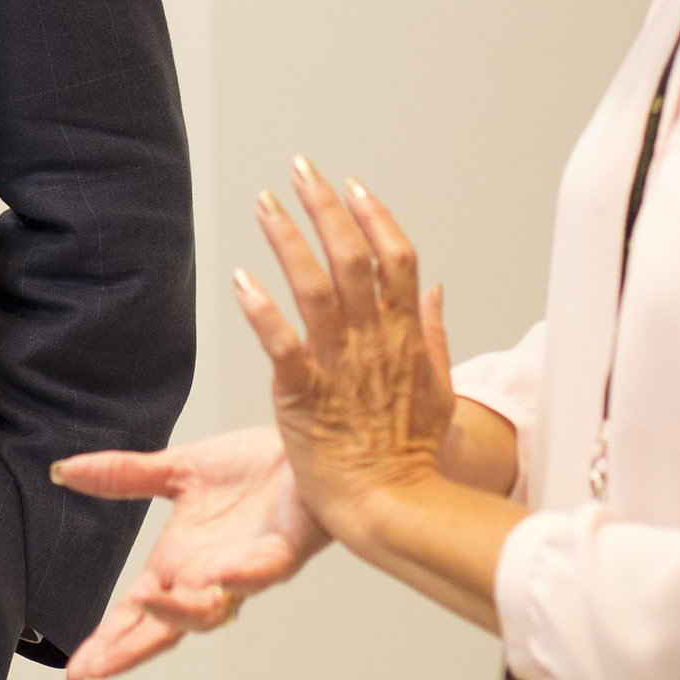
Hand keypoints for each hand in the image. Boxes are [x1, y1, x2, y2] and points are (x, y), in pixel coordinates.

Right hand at [51, 426, 326, 679]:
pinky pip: (261, 572)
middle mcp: (208, 577)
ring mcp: (245, 570)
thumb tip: (65, 472)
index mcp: (180, 565)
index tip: (76, 671)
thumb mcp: (176, 471)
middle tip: (95, 668)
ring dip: (180, 612)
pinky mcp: (282, 551)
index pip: (134, 614)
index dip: (106, 642)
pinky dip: (239, 578)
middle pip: (164, 628)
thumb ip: (122, 477)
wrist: (310, 445)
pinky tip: (218, 580)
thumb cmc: (255, 469)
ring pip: (213, 610)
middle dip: (129, 649)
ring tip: (148, 606)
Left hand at [238, 159, 457, 546]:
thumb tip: (433, 289)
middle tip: (301, 170)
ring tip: (265, 203)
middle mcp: (374, 344)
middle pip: (353, 259)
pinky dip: (261, 309)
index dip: (374, 218)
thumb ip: (433, 335)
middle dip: (325, 208)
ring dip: (289, 240)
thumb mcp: (439, 392)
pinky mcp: (304, 396)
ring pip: (315, 288)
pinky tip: (240, 278)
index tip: (353, 186)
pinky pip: (281, 343)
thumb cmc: (414, 459)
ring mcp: (340, 368)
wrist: (397, 510)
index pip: (396, 261)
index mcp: (405, 340)